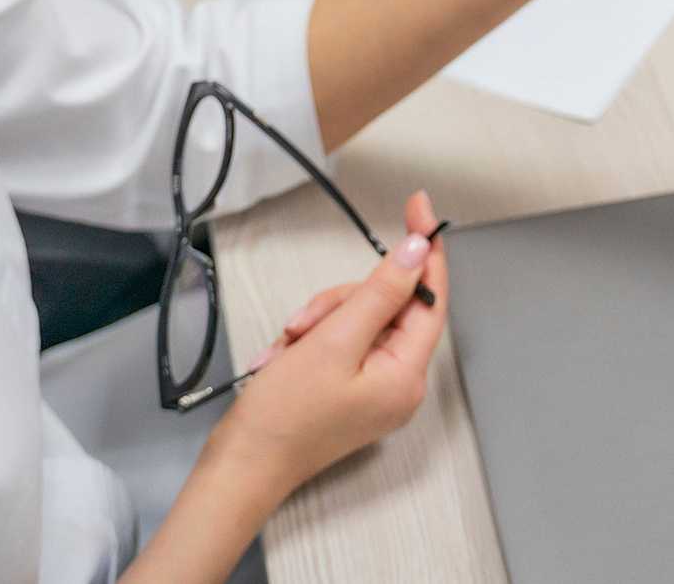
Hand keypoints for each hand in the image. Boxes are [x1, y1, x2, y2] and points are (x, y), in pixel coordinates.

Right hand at [202, 190, 448, 497]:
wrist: (243, 465)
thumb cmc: (283, 419)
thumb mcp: (334, 342)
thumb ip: (380, 293)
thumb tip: (418, 255)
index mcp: (406, 374)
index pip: (431, 296)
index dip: (426, 250)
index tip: (418, 209)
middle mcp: (399, 382)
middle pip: (387, 304)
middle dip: (341, 302)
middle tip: (308, 322)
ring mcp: (375, 386)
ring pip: (359, 317)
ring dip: (320, 322)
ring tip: (291, 346)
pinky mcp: (351, 387)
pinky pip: (342, 339)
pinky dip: (313, 339)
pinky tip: (287, 356)